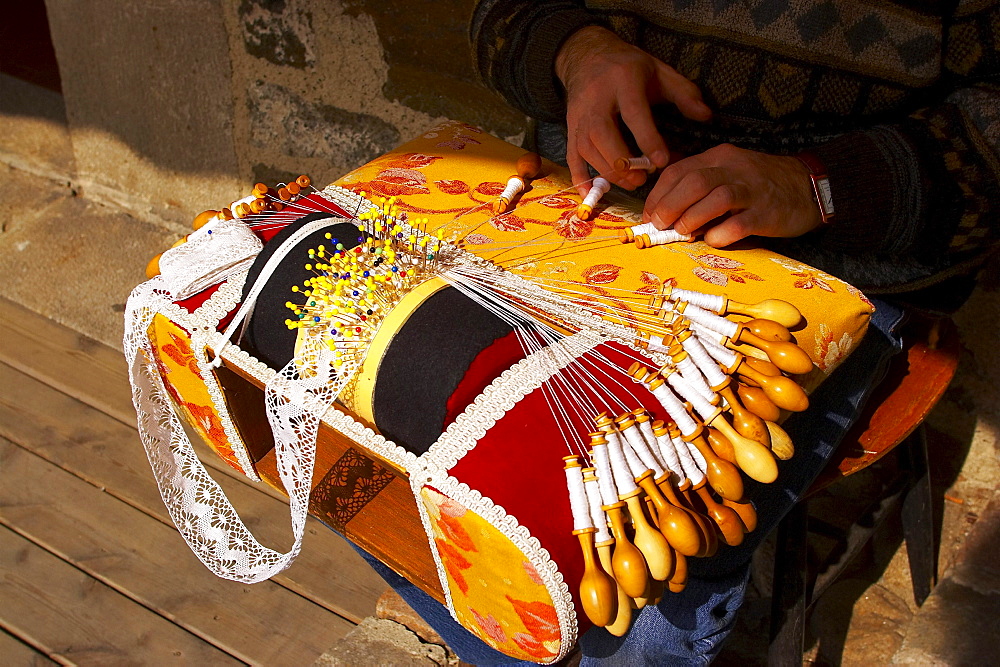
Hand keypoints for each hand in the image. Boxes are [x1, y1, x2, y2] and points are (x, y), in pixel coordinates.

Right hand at [555, 26, 710, 194]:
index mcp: (623, 80)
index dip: (647, 140)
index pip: (634, 113)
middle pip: (603, 134)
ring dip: (608, 171)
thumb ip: (684, 93)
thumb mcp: (660, 71)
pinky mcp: (570, 128)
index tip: (661, 162)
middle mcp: (596, 99)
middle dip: (623, 162)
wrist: (587, 56)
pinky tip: (591, 193)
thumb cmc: (628, 66)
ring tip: (631, 183)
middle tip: (643, 178)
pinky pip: (571, 156)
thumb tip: (706, 116)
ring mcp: (579, 115)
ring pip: (587, 148)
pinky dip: (580, 177)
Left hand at [642, 144, 822, 246]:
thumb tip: (667, 215)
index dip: (658, 195)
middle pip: (693, 182)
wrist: (810, 186)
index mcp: (719, 157)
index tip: (648, 216)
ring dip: (691, 218)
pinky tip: (713, 240)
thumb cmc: (761, 185)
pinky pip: (739, 224)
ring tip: (682, 233)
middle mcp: (734, 169)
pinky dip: (720, 235)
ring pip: (715, 198)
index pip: (678, 171)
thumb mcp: (729, 174)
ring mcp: (752, 191)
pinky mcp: (767, 214)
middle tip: (659, 225)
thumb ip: (700, 188)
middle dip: (669, 205)